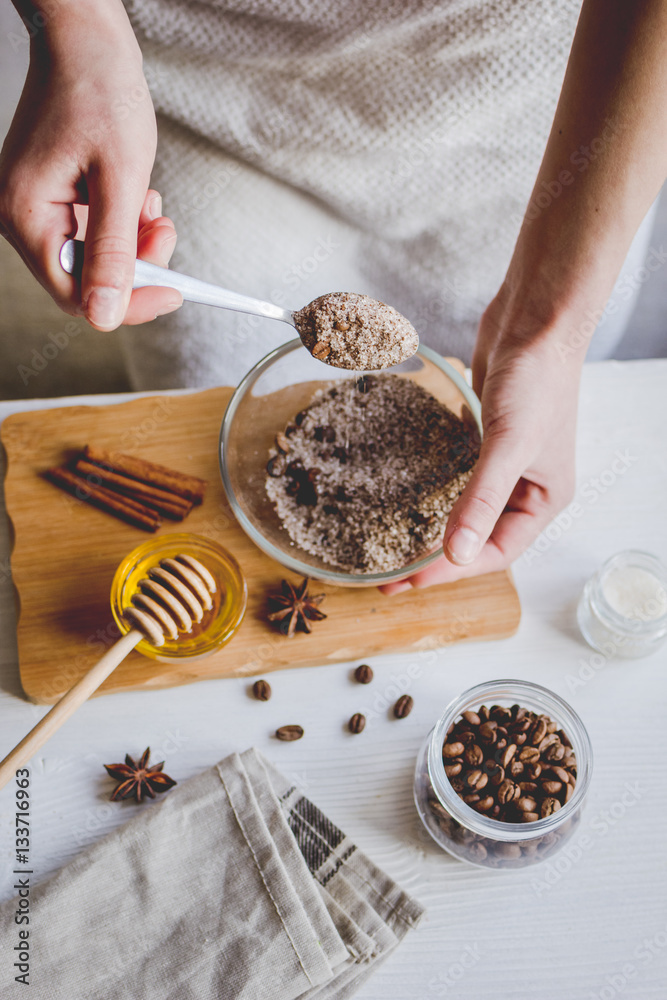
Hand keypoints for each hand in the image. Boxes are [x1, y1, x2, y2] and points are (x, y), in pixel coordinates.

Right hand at [0, 3, 181, 329]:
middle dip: (134, 266)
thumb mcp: (121, 179)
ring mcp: (35, 208)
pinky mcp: (51, 197)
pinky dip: (123, 224)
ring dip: (133, 243)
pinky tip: (138, 197)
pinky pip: (91, 233)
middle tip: (164, 233)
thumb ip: (114, 252)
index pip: (75, 296)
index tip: (173, 290)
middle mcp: (23, 218)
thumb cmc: (100, 92)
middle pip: (85, 280)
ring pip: (94, 258)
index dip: (128, 302)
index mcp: (28, 217)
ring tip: (152, 206)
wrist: (86, 40)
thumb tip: (104, 316)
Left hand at [381, 288, 581, 593]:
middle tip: (390, 576)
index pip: (495, 553)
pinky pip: (454, 480)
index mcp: (544, 501)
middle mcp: (525, 490)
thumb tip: (455, 555)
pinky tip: (404, 502)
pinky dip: (431, 495)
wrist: (536, 322)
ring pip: (464, 512)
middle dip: (436, 560)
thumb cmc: (537, 381)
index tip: (409, 580)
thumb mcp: (510, 444)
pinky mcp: (482, 442)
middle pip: (477, 540)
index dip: (452, 571)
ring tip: (392, 548)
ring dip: (432, 530)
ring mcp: (503, 465)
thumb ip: (482, 500)